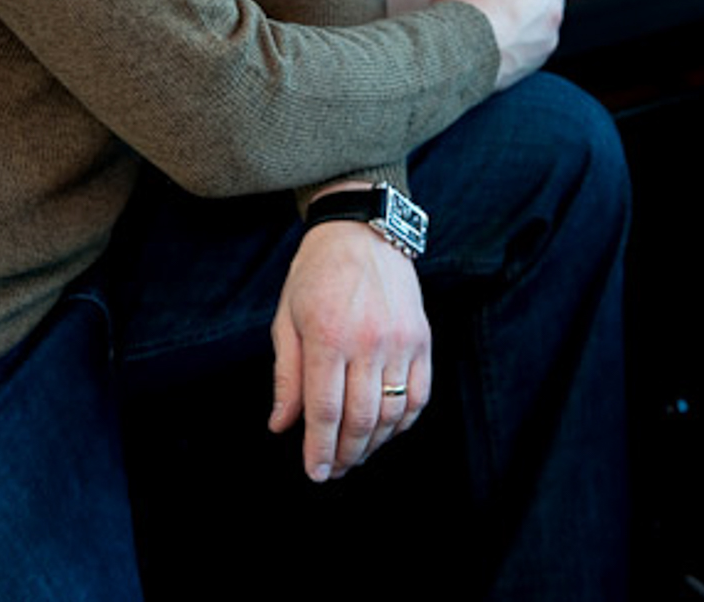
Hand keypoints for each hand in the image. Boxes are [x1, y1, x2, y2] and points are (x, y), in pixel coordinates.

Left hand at [269, 219, 430, 482]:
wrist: (361, 231)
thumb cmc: (316, 274)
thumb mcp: (287, 317)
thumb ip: (286, 375)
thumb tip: (281, 426)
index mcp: (328, 335)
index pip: (325, 411)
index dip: (318, 449)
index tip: (313, 473)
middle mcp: (368, 341)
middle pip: (361, 420)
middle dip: (345, 455)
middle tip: (333, 471)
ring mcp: (401, 341)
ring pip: (391, 414)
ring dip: (373, 444)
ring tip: (355, 454)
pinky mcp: (422, 340)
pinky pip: (418, 397)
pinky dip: (402, 422)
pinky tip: (384, 430)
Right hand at [435, 0, 563, 91]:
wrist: (453, 57)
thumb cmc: (458, 12)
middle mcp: (549, 7)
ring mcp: (547, 36)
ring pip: (543, 21)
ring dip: (528, 21)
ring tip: (499, 27)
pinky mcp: (539, 61)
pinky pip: (534, 45)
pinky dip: (521, 44)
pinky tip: (497, 45)